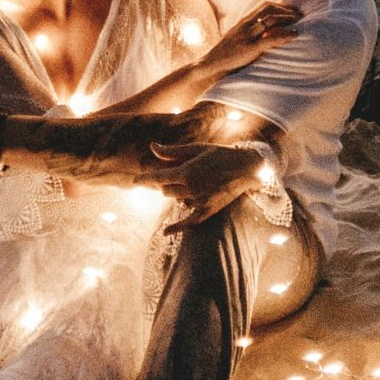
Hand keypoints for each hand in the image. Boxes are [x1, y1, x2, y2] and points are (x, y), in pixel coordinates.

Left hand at [146, 141, 270, 231]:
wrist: (245, 168)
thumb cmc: (220, 155)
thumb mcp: (196, 149)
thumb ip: (172, 152)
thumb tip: (152, 147)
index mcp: (187, 172)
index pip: (158, 177)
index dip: (144, 179)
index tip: (135, 181)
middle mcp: (191, 189)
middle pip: (165, 189)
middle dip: (164, 182)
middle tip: (173, 172)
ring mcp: (199, 202)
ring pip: (175, 200)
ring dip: (174, 192)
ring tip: (189, 181)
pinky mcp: (207, 211)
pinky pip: (188, 222)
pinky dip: (176, 227)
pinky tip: (165, 232)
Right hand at [195, 2, 300, 80]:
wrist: (210, 65)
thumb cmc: (225, 55)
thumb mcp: (237, 39)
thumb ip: (250, 34)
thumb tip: (266, 33)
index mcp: (243, 22)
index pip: (263, 6)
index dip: (280, 6)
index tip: (291, 11)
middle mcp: (245, 25)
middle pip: (268, 9)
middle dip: (286, 10)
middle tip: (299, 15)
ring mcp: (246, 36)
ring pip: (270, 20)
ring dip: (287, 19)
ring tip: (299, 23)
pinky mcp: (249, 48)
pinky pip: (270, 38)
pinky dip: (285, 35)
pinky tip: (294, 35)